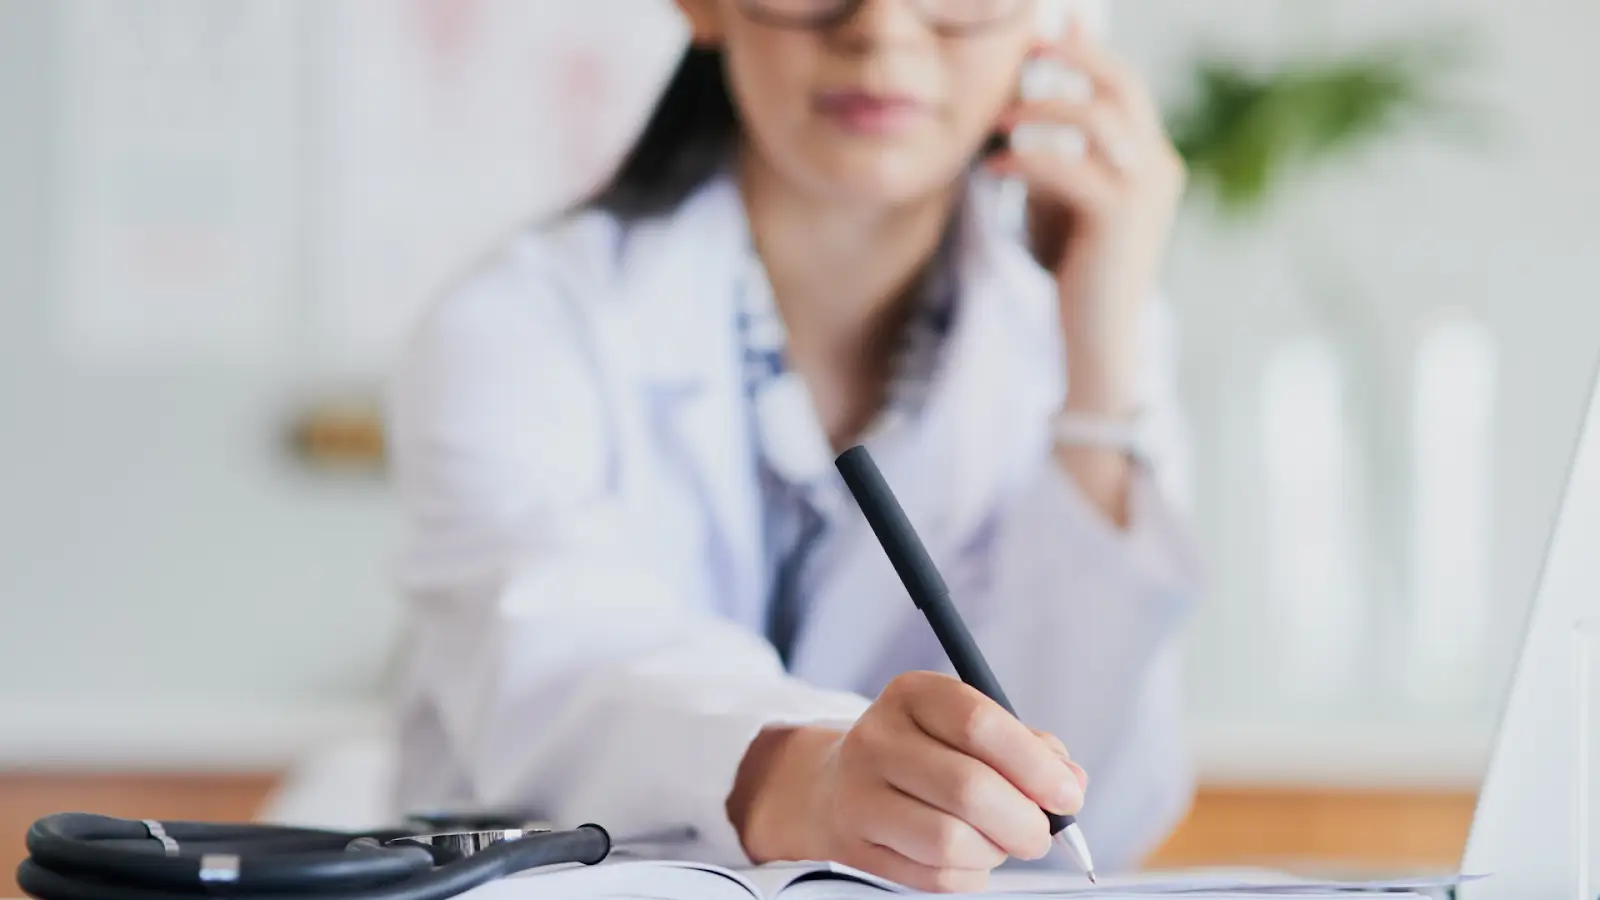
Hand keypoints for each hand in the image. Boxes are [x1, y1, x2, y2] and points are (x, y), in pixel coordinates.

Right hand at [728, 671, 1087, 892]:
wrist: (836, 784)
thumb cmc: (926, 753)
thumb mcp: (968, 728)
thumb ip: (1028, 747)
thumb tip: (1070, 782)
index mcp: (912, 694)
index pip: (979, 723)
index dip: (1033, 765)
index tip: (1068, 795)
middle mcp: (876, 738)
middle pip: (968, 788)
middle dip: (1023, 822)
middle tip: (1040, 834)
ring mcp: (857, 794)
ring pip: (950, 841)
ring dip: (994, 852)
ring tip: (998, 842)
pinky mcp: (854, 846)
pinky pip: (933, 876)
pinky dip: (969, 874)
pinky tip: (968, 856)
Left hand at [986, 20, 1185, 415]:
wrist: (1097, 341)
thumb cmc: (1075, 274)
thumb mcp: (1065, 203)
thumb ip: (1057, 156)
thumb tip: (1025, 110)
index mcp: (1151, 161)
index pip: (1126, 86)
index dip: (1088, 50)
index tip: (1047, 30)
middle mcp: (1158, 168)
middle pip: (1122, 85)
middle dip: (1073, 57)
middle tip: (1025, 49)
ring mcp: (1145, 192)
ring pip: (1095, 119)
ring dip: (1039, 112)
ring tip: (998, 124)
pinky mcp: (1118, 218)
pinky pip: (1068, 167)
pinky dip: (1025, 160)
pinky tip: (994, 169)